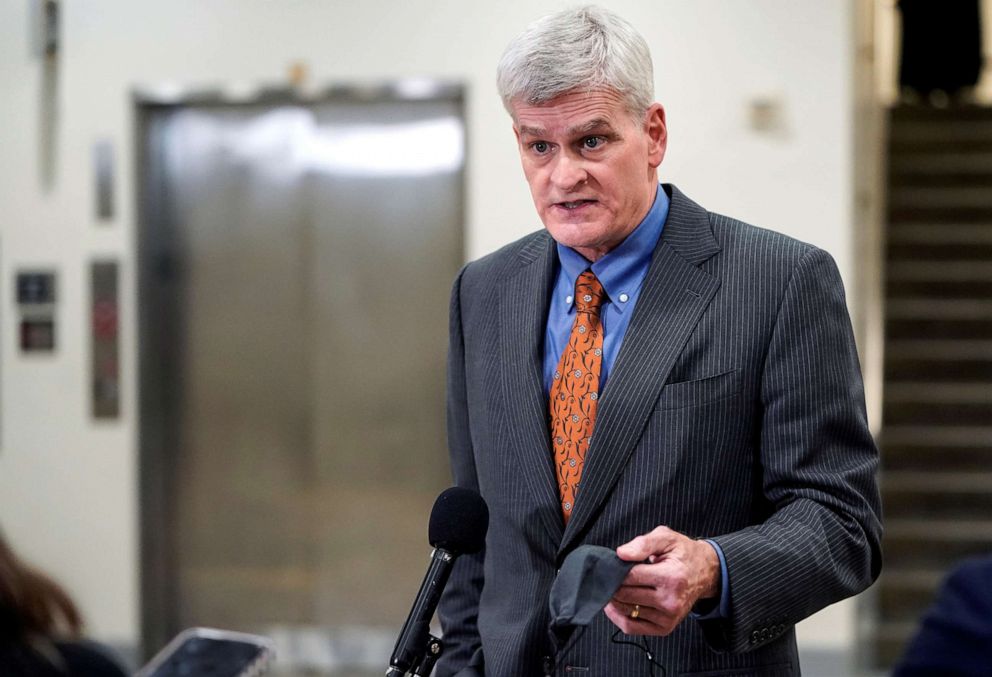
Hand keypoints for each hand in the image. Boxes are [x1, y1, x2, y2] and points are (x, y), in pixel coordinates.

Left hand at [604, 526, 720, 635]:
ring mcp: (668, 617)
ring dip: (614, 599)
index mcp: (671, 577)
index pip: (630, 577)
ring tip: (617, 586)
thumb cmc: (683, 554)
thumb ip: (643, 543)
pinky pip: (631, 627)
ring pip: (625, 610)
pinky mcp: (664, 628)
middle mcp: (670, 601)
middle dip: (613, 583)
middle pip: (625, 595)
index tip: (612, 564)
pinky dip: (618, 616)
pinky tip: (617, 603)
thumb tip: (622, 554)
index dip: (616, 569)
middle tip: (613, 574)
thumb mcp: (667, 538)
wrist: (705, 572)